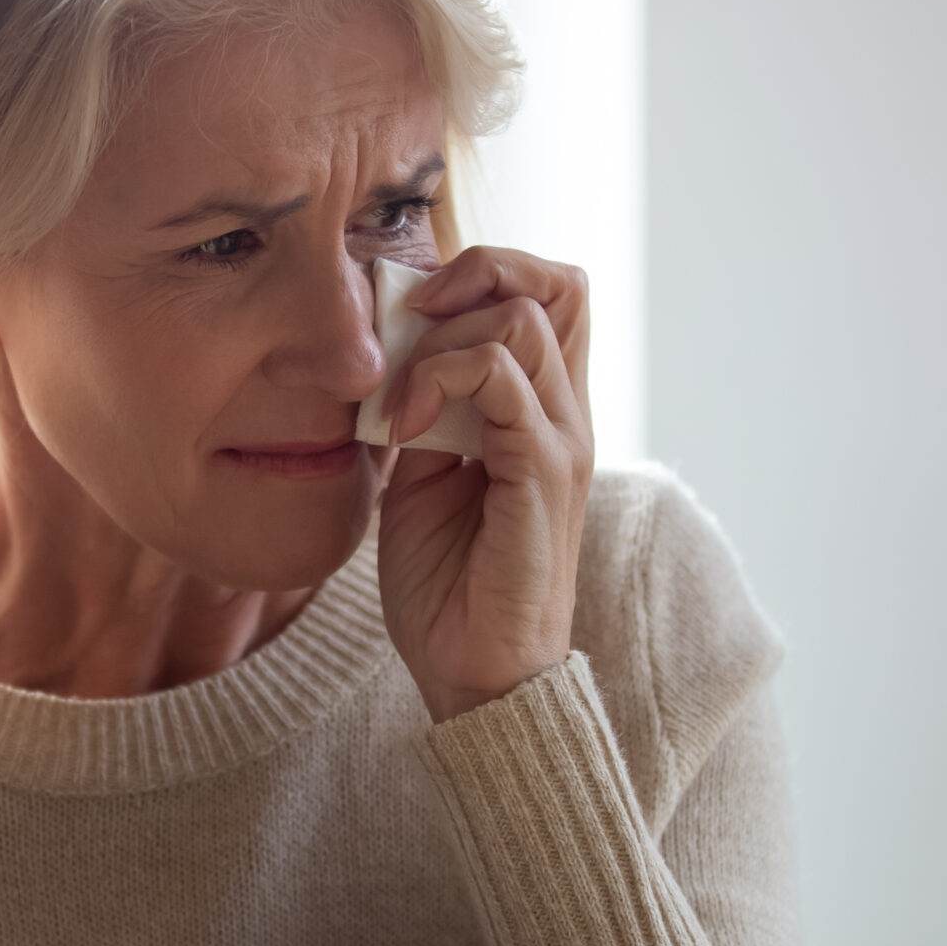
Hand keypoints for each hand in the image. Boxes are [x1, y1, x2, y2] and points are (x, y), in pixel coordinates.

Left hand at [374, 247, 593, 721]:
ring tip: (397, 399)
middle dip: (473, 274)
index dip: (482, 273)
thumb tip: (380, 349)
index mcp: (540, 408)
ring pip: (523, 319)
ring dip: (441, 340)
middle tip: (408, 323)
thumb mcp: (419, 472)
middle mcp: (565, 414)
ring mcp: (560, 442)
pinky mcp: (541, 475)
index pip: (548, 291)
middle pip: (558, 283)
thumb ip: (418, 408)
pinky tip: (401, 429)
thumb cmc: (447, 581)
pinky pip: (503, 381)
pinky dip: (439, 381)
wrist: (472, 672)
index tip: (408, 314)